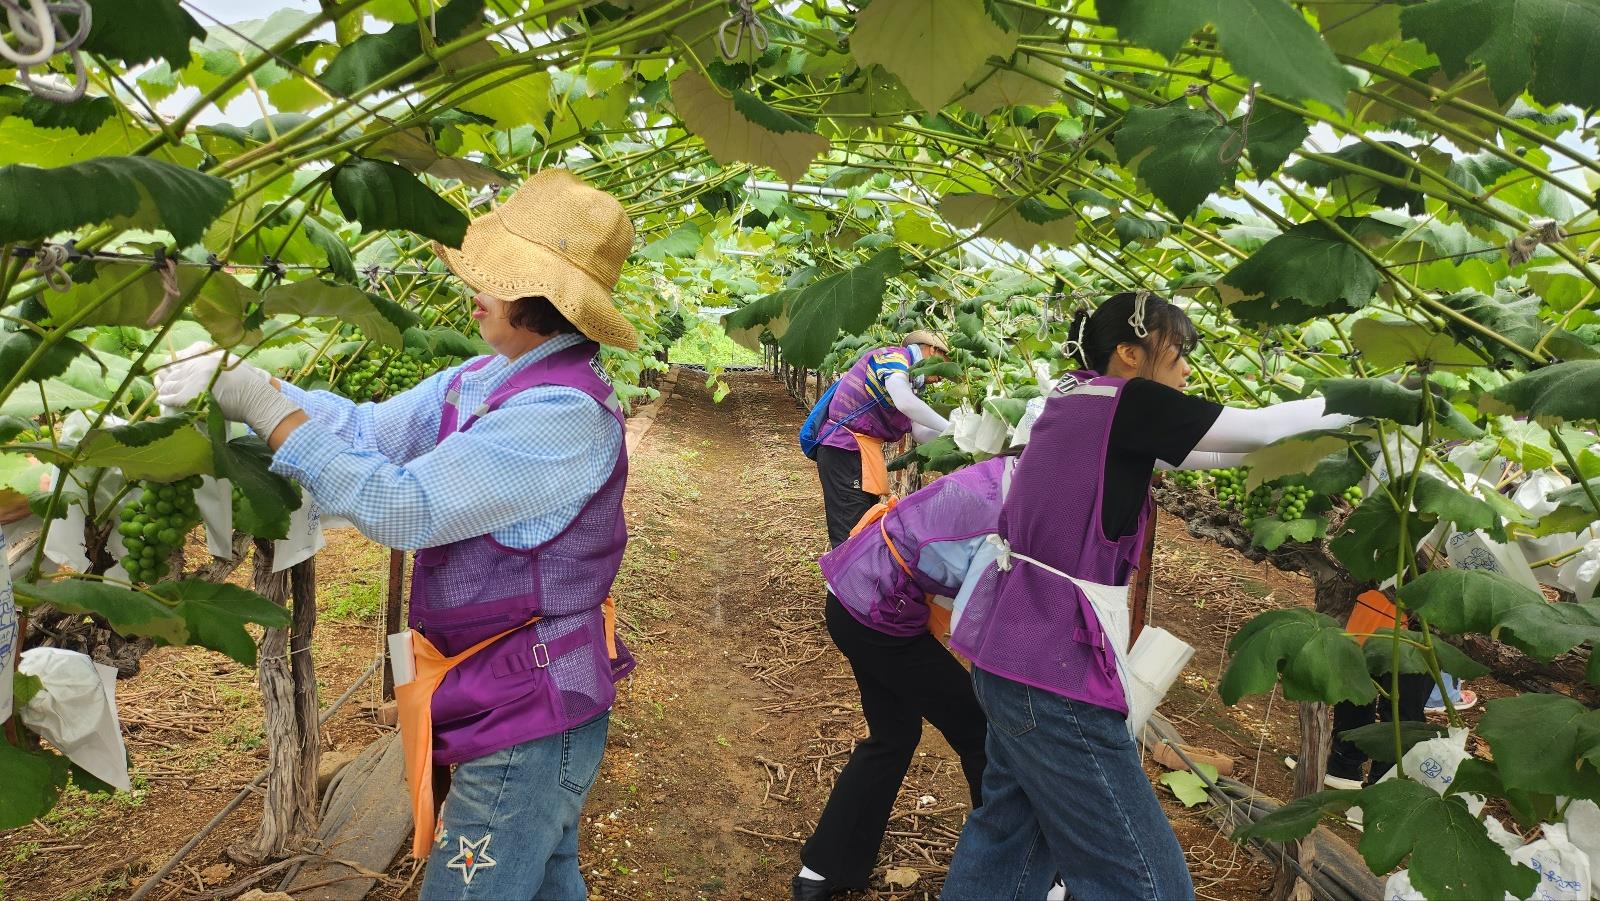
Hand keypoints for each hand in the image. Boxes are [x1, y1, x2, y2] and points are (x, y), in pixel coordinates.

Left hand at [153, 345, 268, 408]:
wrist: (257, 398)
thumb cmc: (249, 386)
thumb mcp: (232, 366)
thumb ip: (214, 366)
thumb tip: (200, 370)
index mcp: (207, 359)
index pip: (182, 365)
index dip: (174, 372)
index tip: (169, 377)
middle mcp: (198, 367)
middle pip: (174, 375)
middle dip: (167, 382)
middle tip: (162, 388)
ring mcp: (194, 380)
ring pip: (171, 386)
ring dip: (164, 391)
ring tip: (162, 395)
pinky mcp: (192, 394)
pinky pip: (172, 397)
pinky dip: (166, 400)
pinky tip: (163, 401)